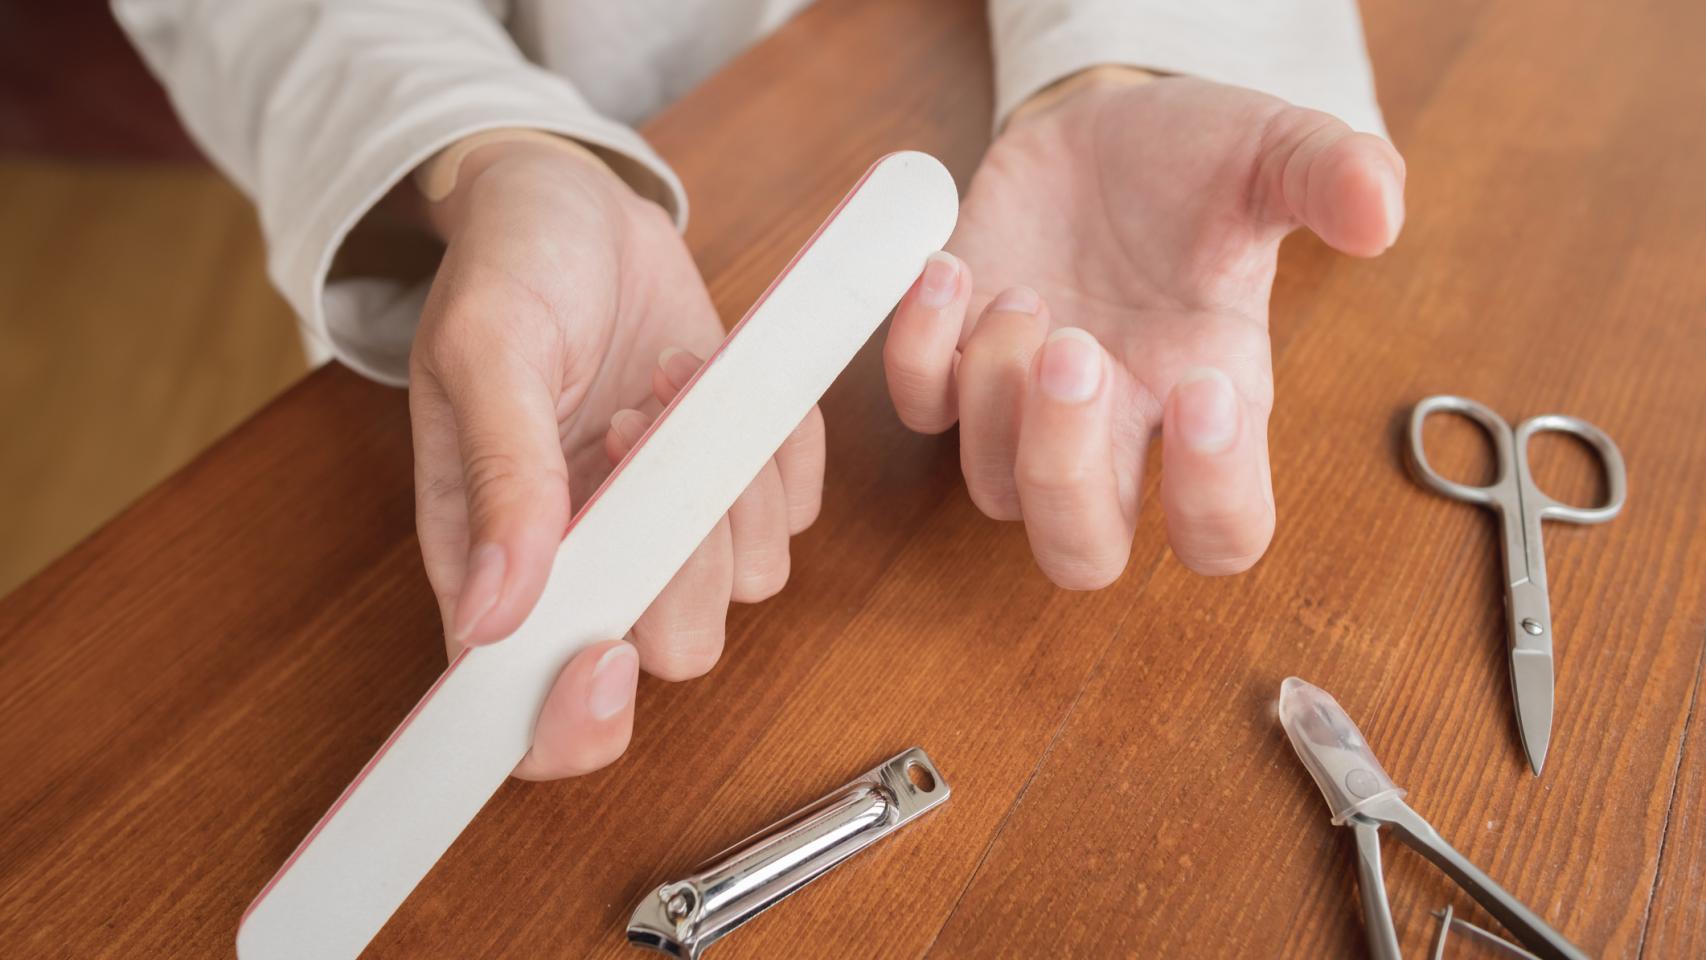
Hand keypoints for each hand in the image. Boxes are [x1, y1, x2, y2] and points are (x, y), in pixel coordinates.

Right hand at [409, 138, 824, 777]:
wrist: (572, 202)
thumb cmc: (506, 270)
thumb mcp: (485, 350)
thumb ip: (499, 478)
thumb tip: (494, 617)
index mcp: (495, 565)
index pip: (529, 715)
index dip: (572, 724)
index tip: (605, 650)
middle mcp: (591, 567)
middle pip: (675, 649)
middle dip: (680, 555)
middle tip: (630, 431)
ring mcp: (672, 526)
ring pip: (753, 580)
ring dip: (728, 478)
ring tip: (664, 379)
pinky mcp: (737, 476)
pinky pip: (797, 507)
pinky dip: (775, 442)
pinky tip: (712, 373)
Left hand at [884, 72, 1404, 586]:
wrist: (1103, 126)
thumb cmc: (1196, 163)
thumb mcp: (1276, 153)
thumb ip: (1335, 177)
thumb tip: (1381, 215)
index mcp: (1209, 404)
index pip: (1222, 534)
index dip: (1211, 499)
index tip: (1201, 386)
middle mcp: (1119, 431)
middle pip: (1082, 553)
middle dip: (1066, 472)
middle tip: (1075, 352)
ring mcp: (1025, 408)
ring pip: (991, 488)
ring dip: (996, 394)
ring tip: (1027, 291)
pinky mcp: (953, 361)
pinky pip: (917, 405)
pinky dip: (916, 349)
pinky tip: (950, 268)